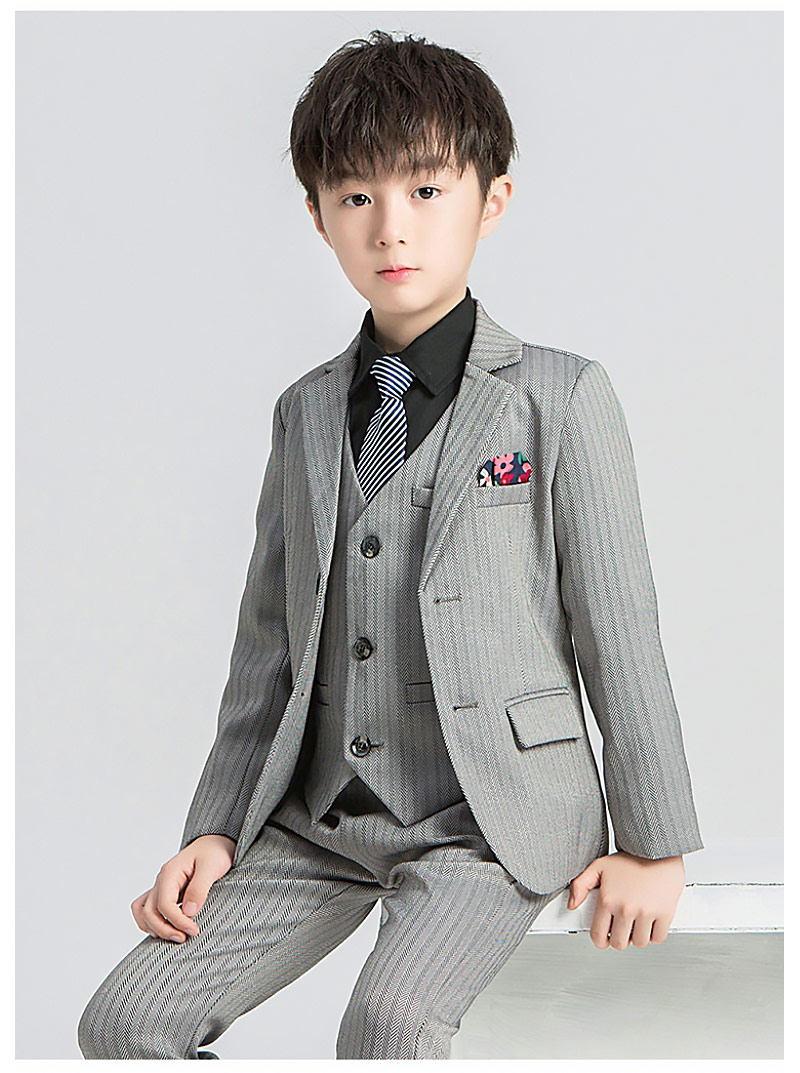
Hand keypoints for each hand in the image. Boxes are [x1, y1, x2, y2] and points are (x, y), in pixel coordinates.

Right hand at [131, 834, 235, 942]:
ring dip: (156, 928)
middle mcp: (162, 880)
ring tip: (176, 936)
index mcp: (170, 872)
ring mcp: (161, 886)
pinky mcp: (165, 892)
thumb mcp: (212, 867)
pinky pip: (146, 908)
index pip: (164, 904)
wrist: (215, 843)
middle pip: (150, 912)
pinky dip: (150, 922)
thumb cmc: (215, 852)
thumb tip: (189, 912)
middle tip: (185, 938)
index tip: (194, 930)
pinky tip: (166, 929)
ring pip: (144, 912)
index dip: (177, 921)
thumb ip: (200, 888)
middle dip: (165, 929)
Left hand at [566, 850, 684, 948]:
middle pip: (619, 943)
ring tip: (636, 923)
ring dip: (637, 937)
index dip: (600, 940)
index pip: (598, 935)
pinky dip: (654, 935)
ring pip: (639, 943)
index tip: (604, 939)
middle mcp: (626, 908)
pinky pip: (658, 938)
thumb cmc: (631, 858)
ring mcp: (646, 912)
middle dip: (619, 938)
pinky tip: (650, 923)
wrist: (658, 849)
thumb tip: (572, 905)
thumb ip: (581, 885)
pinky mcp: (665, 913)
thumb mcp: (599, 866)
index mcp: (608, 899)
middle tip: (622, 929)